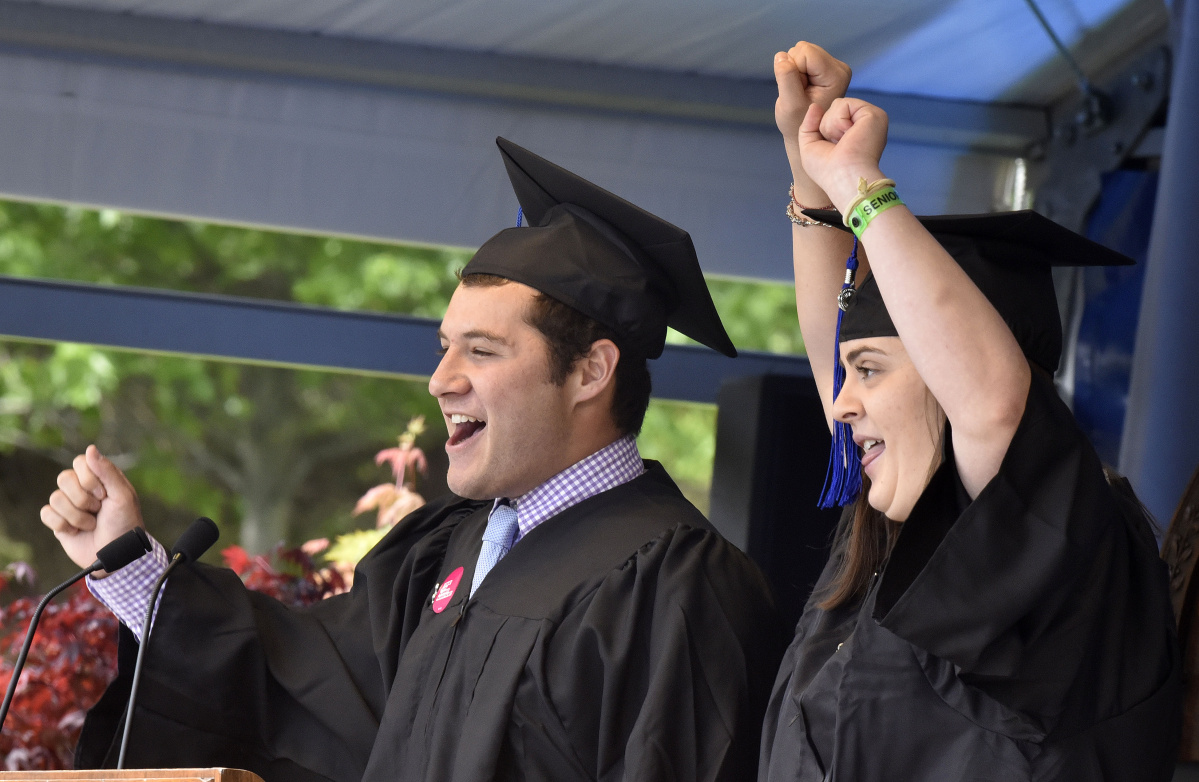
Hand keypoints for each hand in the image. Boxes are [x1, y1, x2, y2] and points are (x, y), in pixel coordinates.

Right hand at [41, 445, 144, 572]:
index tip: (104, 495)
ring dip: (77, 515)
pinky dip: (63, 525)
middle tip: (98, 510)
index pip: (80, 462)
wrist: (116, 555)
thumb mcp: (123, 495)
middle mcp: (82, 488)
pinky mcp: (58, 521)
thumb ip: (107, 471)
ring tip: (91, 524)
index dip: (89, 479)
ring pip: (55, 497)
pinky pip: (47, 514)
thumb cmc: (125, 523)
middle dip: (83, 499)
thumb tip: (90, 448)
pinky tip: (77, 531)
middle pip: (64, 478)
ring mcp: (69, 505)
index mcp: (100, 478)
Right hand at [774, 42, 850, 167]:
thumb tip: (781, 55)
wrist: (808, 136)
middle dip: (794, 70)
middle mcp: (839, 68)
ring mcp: (833, 67)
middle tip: (799, 93)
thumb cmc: (797, 124)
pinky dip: (796, 72)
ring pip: (801, 52)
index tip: (797, 91)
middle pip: (803, 49)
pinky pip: (801, 58)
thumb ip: (786, 78)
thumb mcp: (790, 104)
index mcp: (836, 75)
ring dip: (794, 72)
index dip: (793, 70)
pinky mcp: (825, 68)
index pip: (804, 52)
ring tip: (800, 93)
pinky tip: (802, 89)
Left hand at [797, 98, 889, 211]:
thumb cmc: (827, 171)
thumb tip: (815, 105)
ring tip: (843, 142)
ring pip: (838, 104)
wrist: (843, 178)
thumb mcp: (810, 146)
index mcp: (855, 132)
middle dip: (826, 127)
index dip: (823, 130)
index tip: (832, 149)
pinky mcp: (874, 114)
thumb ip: (809, 125)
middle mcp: (865, 125)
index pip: (832, 116)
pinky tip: (848, 136)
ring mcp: (872, 119)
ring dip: (831, 126)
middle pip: (834, 108)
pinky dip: (838, 121)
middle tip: (838, 146)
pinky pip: (844, 104)